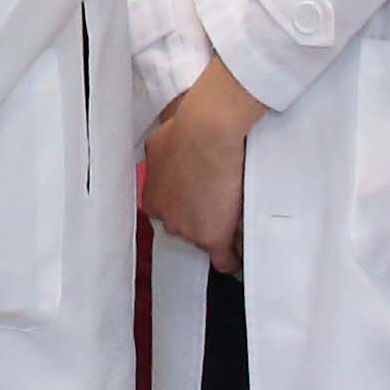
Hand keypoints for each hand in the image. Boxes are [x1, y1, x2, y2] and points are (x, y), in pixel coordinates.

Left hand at [140, 64, 269, 274]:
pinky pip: (222, 259)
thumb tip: (166, 155)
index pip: (166, 212)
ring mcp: (187, 229)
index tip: (196, 204)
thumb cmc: (186, 130)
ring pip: (203, 239)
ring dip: (216, 230)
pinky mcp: (211, 237)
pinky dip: (230, 259)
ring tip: (233, 218)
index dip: (184, 207)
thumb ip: (161, 158)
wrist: (207, 133)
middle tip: (218, 205)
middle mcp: (165, 216)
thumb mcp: (159, 143)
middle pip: (183, 227)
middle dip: (198, 218)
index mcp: (152, 196)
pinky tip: (237, 257)